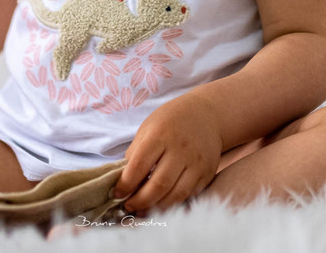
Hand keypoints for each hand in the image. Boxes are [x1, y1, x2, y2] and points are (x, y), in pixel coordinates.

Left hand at [114, 96, 222, 213]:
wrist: (206, 114)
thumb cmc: (171, 121)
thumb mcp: (148, 128)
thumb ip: (136, 153)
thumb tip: (124, 181)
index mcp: (161, 135)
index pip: (139, 166)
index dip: (126, 184)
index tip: (118, 193)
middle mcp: (180, 149)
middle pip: (159, 185)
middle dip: (140, 201)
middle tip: (129, 206)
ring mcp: (196, 163)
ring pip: (175, 195)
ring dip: (156, 207)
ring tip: (142, 210)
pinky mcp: (207, 173)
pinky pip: (189, 195)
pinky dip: (173, 203)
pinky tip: (161, 204)